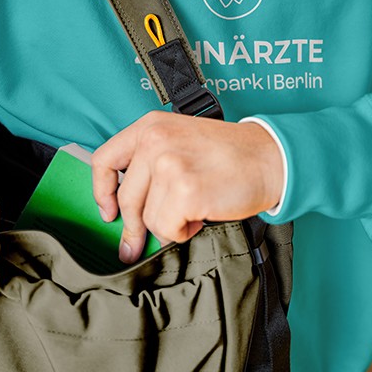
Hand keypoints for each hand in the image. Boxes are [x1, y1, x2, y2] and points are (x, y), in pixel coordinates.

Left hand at [90, 110, 283, 263]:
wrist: (270, 159)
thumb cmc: (230, 155)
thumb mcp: (181, 141)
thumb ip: (150, 163)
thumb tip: (123, 208)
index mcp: (150, 126)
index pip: (104, 160)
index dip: (101, 192)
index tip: (108, 212)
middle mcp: (155, 141)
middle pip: (126, 198)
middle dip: (133, 227)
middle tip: (135, 245)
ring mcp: (169, 164)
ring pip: (147, 217)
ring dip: (169, 224)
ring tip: (193, 211)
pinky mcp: (185, 190)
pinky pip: (167, 228)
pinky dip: (183, 231)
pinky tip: (201, 216)